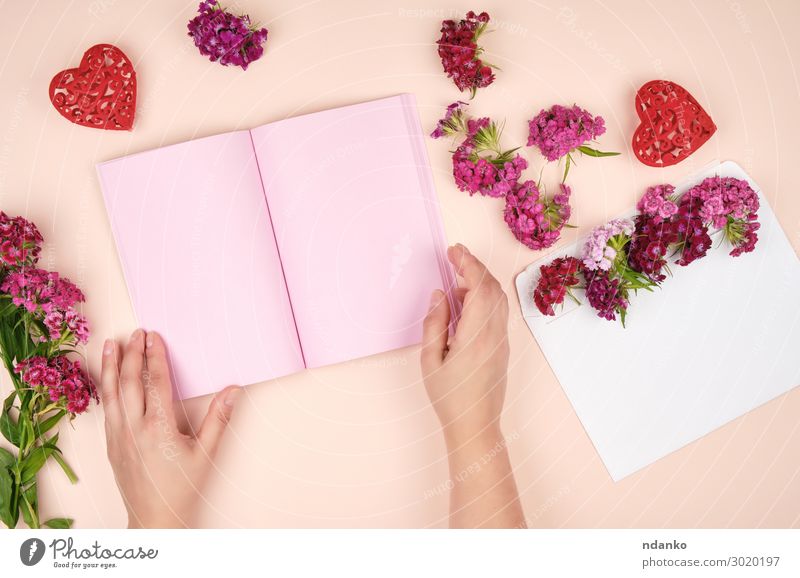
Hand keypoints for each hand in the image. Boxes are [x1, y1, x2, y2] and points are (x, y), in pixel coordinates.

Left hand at [99, 329, 240, 527]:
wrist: (155, 519)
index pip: (156, 383)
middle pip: (128, 382)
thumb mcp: (206, 454)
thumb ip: (218, 419)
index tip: (154, 337)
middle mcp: (134, 429)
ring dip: (110, 367)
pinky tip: (106, 379)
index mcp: (158, 428)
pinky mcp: (111, 445)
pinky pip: (106, 409)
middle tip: (135, 333)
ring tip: (110, 345)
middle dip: (131, 354)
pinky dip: (105, 389)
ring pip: (110, 394)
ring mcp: (118, 437)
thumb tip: (232, 391)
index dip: (155, 357)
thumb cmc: (181, 489)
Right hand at [421, 244, 523, 527]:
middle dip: (475, 266)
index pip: (478, 287)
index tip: (454, 251)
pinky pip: (498, 312)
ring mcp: (502, 341)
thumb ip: (435, 323)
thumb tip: (439, 295)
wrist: (476, 427)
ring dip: (481, 281)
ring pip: (498, 299)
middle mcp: (495, 334)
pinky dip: (485, 297)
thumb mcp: (431, 360)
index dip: (467, 263)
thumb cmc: (450, 398)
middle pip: (493, 288)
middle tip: (455, 256)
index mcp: (477, 335)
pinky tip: (466, 302)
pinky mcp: (503, 347)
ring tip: (457, 279)